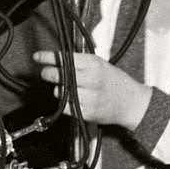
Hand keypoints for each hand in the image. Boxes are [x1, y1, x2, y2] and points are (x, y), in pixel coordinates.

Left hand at [32, 50, 151, 128]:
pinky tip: (74, 99)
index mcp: (94, 64)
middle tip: (46, 72)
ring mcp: (89, 97)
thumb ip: (80, 62)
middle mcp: (91, 79)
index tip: (38, 56)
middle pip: (59, 75)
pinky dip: (65, 103)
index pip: (65, 58)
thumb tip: (56, 59)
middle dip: (49, 73)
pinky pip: (66, 107)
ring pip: (60, 91)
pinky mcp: (87, 112)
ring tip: (69, 88)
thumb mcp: (101, 64)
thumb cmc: (116, 82)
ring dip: (58, 89)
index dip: (48, 57)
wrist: (132, 103)